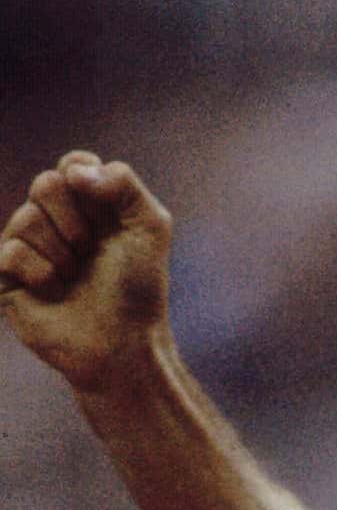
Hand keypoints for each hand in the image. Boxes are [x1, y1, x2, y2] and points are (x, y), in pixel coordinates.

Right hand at [0, 153, 172, 391]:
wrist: (123, 345)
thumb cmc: (138, 291)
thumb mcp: (150, 228)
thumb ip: (125, 183)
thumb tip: (74, 172)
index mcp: (89, 206)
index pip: (73, 164)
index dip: (85, 179)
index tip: (104, 209)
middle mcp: (56, 221)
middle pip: (45, 183)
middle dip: (76, 221)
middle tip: (90, 252)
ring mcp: (30, 247)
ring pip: (27, 217)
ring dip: (62, 253)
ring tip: (75, 278)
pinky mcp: (10, 276)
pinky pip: (12, 252)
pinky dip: (42, 273)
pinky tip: (55, 292)